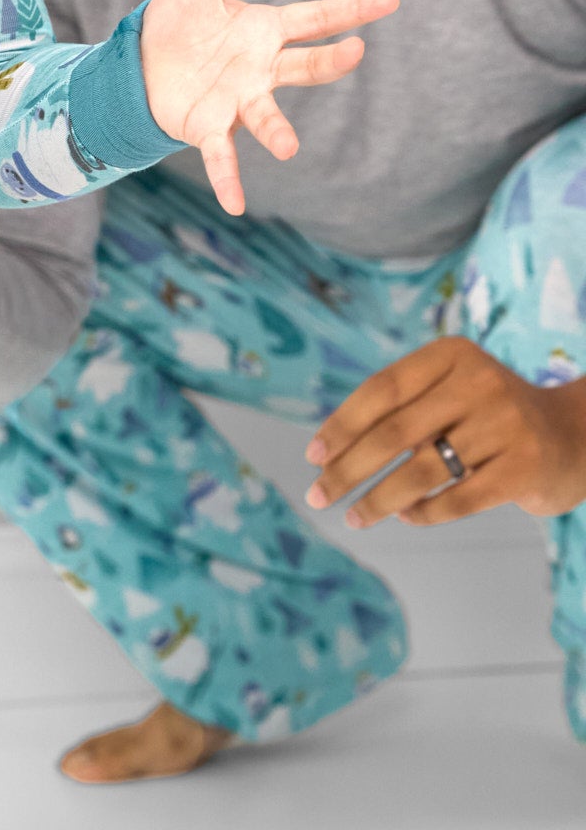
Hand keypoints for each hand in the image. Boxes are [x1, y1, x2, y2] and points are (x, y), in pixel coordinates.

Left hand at [140, 0, 398, 213]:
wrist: (135, 64)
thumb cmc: (173, 24)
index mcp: (262, 31)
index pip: (315, 17)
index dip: (351, 9)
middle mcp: (259, 69)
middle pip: (303, 66)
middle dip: (329, 62)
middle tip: (354, 51)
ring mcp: (237, 101)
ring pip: (267, 115)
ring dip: (279, 131)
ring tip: (289, 148)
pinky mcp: (209, 127)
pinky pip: (224, 156)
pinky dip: (230, 179)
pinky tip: (236, 205)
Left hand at [303, 336, 585, 525]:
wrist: (574, 437)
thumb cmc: (488, 416)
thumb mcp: (450, 392)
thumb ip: (401, 410)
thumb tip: (328, 454)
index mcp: (452, 354)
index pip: (381, 389)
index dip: (342, 424)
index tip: (312, 457)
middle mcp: (480, 382)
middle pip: (394, 431)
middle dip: (348, 469)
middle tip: (317, 496)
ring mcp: (506, 424)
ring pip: (422, 470)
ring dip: (379, 499)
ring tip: (353, 517)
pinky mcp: (525, 468)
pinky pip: (458, 498)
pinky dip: (424, 511)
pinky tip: (405, 516)